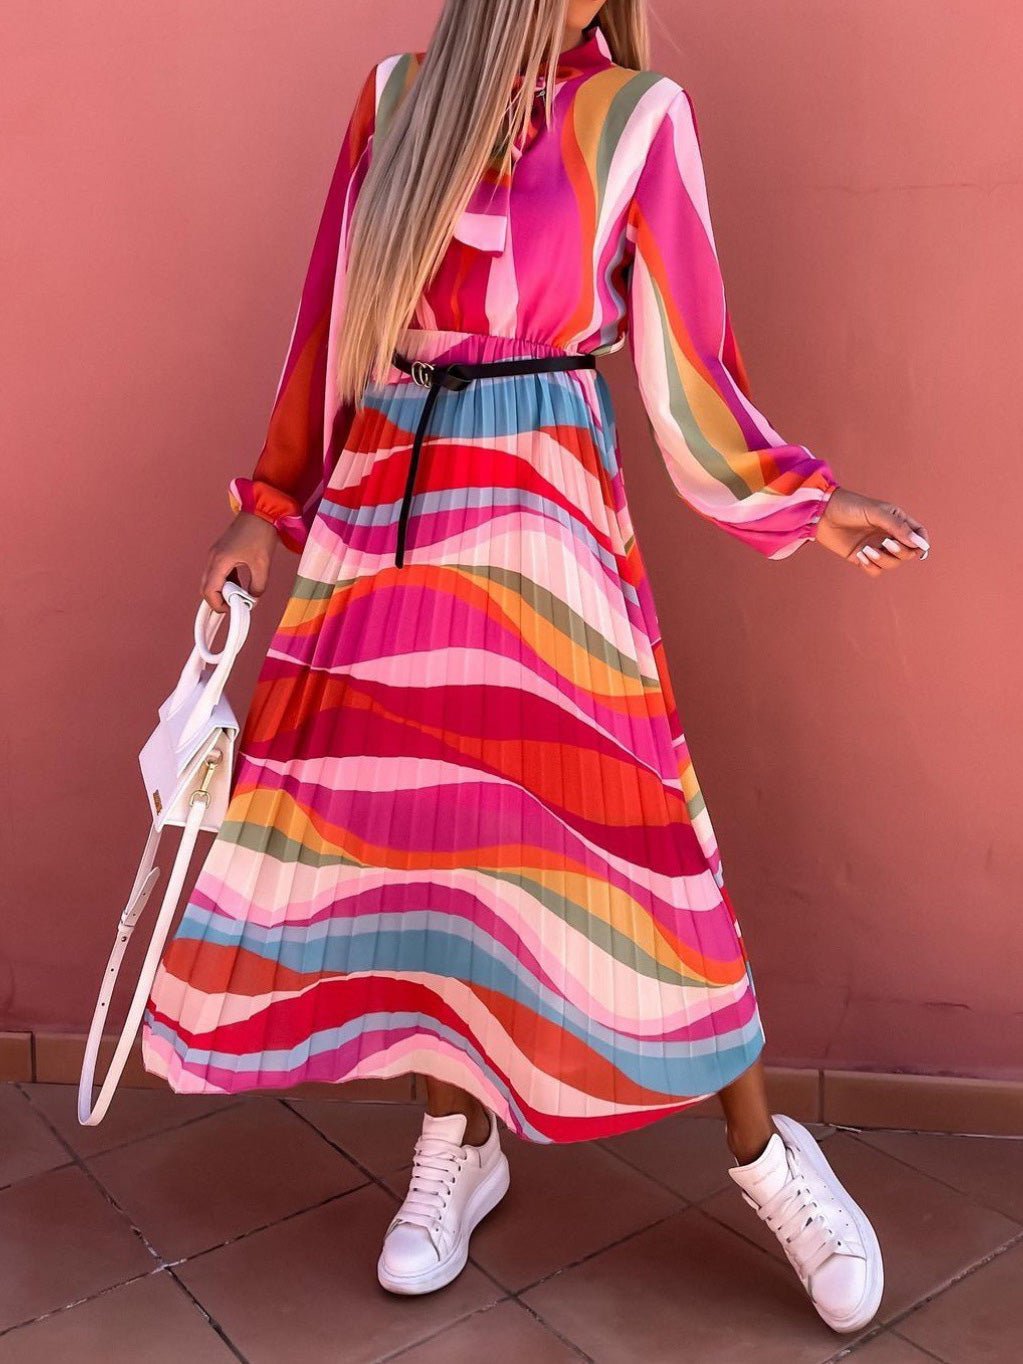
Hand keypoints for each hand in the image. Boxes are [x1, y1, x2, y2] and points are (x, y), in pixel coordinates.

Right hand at [201, 511, 277, 610]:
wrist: (261, 512)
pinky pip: (218, 573)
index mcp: (220, 561)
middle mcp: (213, 558)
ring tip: (241, 596)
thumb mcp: (263, 565)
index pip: (209, 591)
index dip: (218, 605)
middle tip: (235, 606)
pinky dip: (226, 582)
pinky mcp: (221, 553)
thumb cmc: (261, 534)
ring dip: (222, 591)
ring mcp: (215, 555)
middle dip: (218, 600)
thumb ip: (257, 586)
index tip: (233, 610)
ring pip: (211, 580)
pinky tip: (240, 585)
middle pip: (205, 587)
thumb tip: (253, 600)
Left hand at [814, 488, 929, 576]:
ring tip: (866, 550)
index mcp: (896, 521)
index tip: (918, 547)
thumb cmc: (850, 506)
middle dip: (900, 552)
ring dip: (883, 560)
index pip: (918, 535)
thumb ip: (898, 527)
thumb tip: (919, 543)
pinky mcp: (862, 557)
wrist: (822, 513)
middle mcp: (889, 535)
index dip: (922, 542)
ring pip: (892, 564)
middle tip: (886, 543)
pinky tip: (860, 555)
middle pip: (908, 553)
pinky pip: (875, 571)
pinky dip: (871, 566)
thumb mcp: (876, 513)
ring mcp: (876, 547)